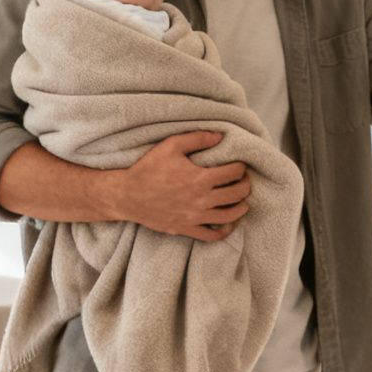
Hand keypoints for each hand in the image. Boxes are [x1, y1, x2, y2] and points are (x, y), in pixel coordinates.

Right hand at [114, 131, 251, 241]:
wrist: (127, 195)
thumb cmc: (148, 168)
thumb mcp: (171, 146)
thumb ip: (197, 139)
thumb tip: (221, 136)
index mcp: (200, 178)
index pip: (234, 173)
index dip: (241, 167)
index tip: (239, 165)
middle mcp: (201, 200)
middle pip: (237, 194)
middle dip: (245, 185)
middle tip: (244, 180)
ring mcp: (194, 217)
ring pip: (230, 216)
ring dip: (241, 207)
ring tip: (242, 201)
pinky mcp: (186, 229)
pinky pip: (212, 235)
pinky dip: (225, 230)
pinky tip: (228, 223)